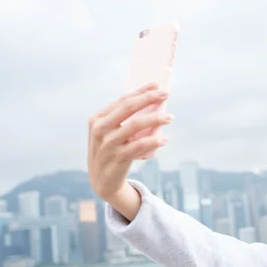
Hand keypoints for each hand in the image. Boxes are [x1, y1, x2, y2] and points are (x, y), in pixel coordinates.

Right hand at [88, 83, 172, 202]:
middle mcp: (100, 129)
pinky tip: (164, 138)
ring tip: (170, 117)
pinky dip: (154, 141)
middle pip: (128, 107)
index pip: (122, 100)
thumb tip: (151, 102)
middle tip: (166, 94)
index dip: (141, 91)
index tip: (157, 85)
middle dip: (149, 98)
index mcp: (97, 119)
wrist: (102, 181)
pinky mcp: (119, 158)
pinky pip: (140, 145)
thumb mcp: (109, 133)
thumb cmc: (110, 151)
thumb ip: (123, 119)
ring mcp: (108, 144)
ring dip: (155, 119)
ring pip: (135, 125)